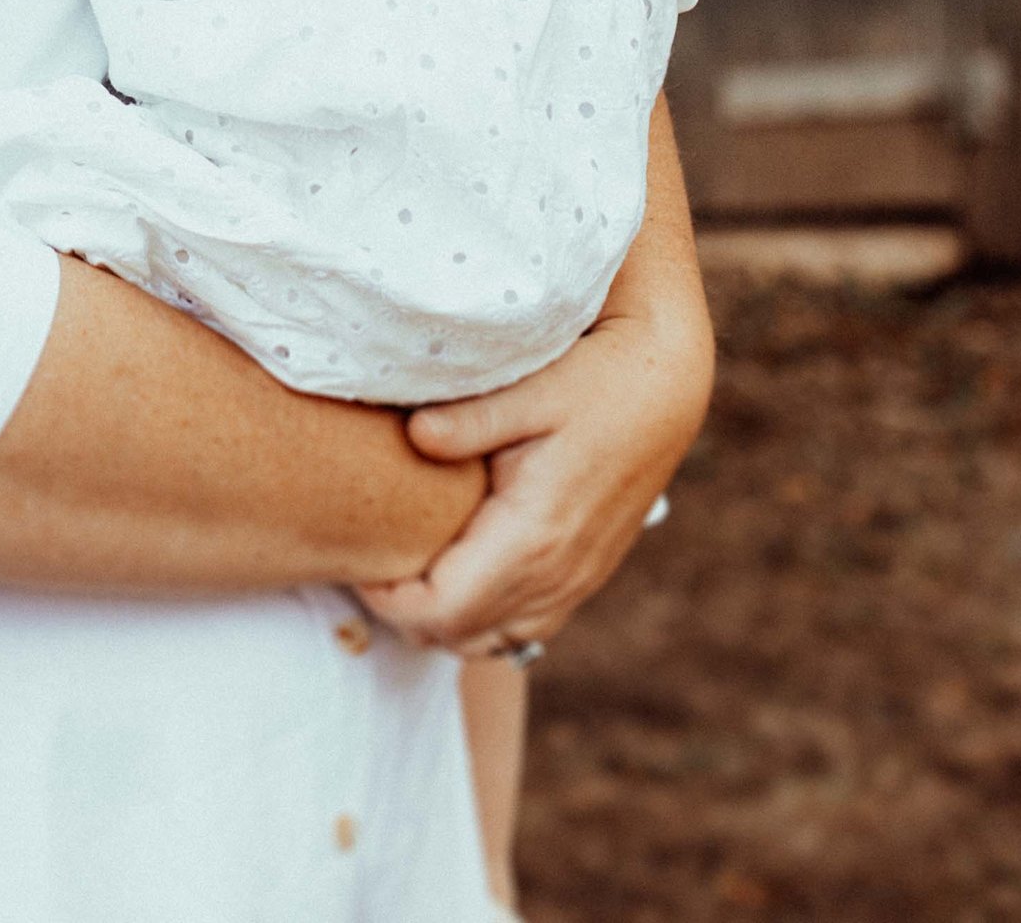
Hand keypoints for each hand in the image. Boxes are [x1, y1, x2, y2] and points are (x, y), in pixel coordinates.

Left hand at [353, 299, 708, 652]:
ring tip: (405, 569)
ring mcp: (575, 581)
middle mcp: (556, 575)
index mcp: (532, 537)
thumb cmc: (594, 379)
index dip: (389, 599)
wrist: (665, 388)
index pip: (442, 610)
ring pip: (493, 641)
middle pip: (460, 637)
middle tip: (368, 563)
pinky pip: (525, 626)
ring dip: (444, 622)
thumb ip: (467, 420)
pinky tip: (458, 574)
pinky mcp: (585, 574)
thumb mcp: (527, 389)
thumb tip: (412, 436)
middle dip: (406, 615)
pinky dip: (482, 619)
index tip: (355, 561)